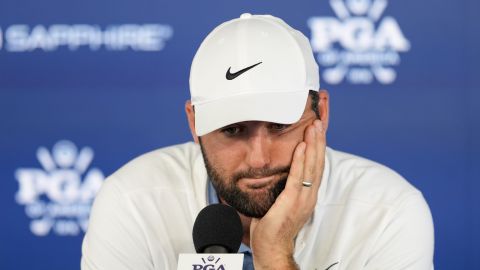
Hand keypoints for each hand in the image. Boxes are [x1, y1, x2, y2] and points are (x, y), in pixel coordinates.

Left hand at [250, 120, 326, 268]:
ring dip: (313, 145)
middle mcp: (309, 195)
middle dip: (319, 141)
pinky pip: (298, 177)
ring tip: (314, 127)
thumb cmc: (273, 226)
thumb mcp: (281, 201)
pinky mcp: (292, 201)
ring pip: (312, 166)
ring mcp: (303, 198)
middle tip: (318, 121)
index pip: (316, 166)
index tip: (318, 130)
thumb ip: (284, 186)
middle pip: (318, 162)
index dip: (318, 148)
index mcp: (308, 194)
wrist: (272, 248)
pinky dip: (301, 160)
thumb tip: (278, 170)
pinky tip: (301, 146)